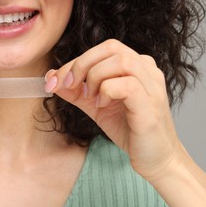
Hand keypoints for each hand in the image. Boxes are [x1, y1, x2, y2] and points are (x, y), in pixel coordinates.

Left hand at [45, 39, 180, 179]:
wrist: (155, 159)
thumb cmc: (129, 130)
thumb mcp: (95, 106)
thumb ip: (76, 91)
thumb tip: (51, 78)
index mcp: (135, 66)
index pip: (102, 50)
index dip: (74, 62)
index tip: (54, 80)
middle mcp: (147, 70)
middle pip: (111, 47)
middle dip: (81, 64)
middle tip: (68, 85)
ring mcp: (152, 86)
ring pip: (120, 60)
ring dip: (95, 76)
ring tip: (90, 97)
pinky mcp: (150, 104)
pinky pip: (128, 84)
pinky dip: (107, 92)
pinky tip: (102, 105)